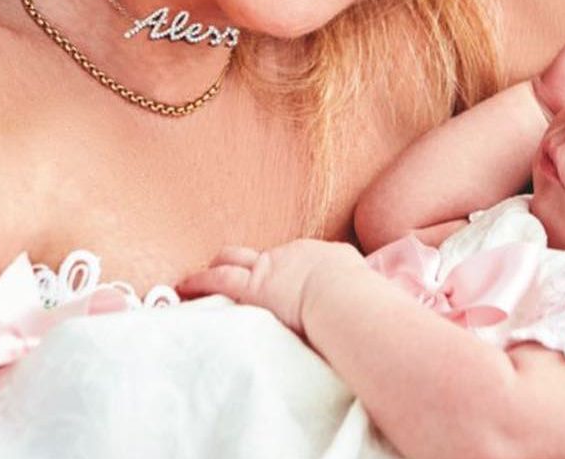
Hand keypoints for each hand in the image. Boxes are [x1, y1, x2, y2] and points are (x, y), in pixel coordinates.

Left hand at [175, 239, 367, 334]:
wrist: (343, 297)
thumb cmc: (361, 299)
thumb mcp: (369, 290)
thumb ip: (364, 297)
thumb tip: (380, 311)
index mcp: (321, 256)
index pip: (298, 260)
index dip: (285, 270)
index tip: (282, 281)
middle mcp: (292, 254)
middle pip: (263, 253)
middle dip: (248, 261)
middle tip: (236, 270)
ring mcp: (269, 267)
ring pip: (235, 259)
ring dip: (218, 268)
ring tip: (201, 278)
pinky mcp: (251, 285)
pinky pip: (216, 279)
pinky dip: (199, 282)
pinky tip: (185, 287)